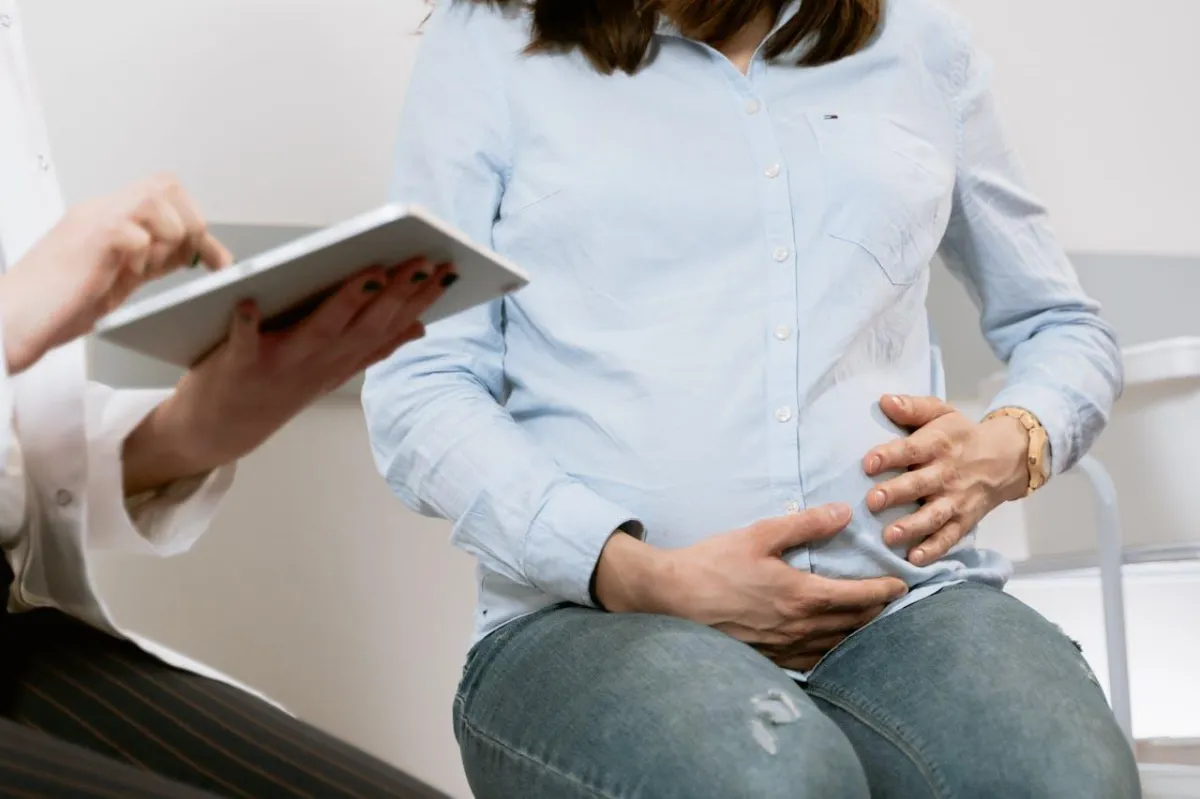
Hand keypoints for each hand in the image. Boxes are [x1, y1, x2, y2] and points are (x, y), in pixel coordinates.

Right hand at [0, 175, 230, 373]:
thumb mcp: (118, 277)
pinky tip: (125, 276)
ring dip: (168, 240)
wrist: (9, 321)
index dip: (197, 223)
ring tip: (146, 270)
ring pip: (157, 201)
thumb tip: (195, 254)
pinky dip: (144, 258)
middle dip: (190, 226)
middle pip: (167, 185)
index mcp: (108, 217)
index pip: (167, 195)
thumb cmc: (56, 305)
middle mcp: (101, 210)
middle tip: (182, 263)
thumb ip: (152, 259)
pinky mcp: (90, 240)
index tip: (215, 261)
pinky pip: (136, 233)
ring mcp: (93, 221)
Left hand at [122, 258, 453, 493]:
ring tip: (373, 273)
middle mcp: (318, 364)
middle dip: (398, 293)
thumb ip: (371, 348)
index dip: (421, 301)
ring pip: (321, 331)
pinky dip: (245, 325)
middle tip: (423, 261)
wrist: (216, 432)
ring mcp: (280, 365)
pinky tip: (248, 300)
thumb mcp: (331, 372)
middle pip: (365, 325)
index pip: (390, 327)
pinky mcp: (237, 366)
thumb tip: (419, 327)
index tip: (447, 272)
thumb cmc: (273, 390)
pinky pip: (242, 344)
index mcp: (341, 361)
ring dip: (347, 302)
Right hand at [594, 505, 908, 670]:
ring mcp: (783, 647)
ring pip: (835, 646)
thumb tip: (842, 513)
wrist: (672, 598)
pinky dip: (829, 651)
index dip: (884, 591)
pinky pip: (810, 660)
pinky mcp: (767, 657)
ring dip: (857, 634)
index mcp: (801, 595)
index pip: (858, 598)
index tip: (902, 584)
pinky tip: (830, 645)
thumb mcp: (759, 535)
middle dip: (877, 612)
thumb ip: (804, 525)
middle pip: (852, 624)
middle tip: (892, 601)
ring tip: (870, 623)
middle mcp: (798, 627)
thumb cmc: (713, 563)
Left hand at [863, 395, 1028, 565]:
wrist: (1005, 458)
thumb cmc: (959, 435)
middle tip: (872, 501)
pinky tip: (914, 559)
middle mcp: (946, 473)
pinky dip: (933, 549)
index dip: (890, 456)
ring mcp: (956, 500)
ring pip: (933, 515)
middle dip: (896, 494)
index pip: (911, 450)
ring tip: (889, 536)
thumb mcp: (941, 412)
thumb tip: (884, 401)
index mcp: (938, 444)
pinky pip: (949, 537)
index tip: (868, 463)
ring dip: (912, 526)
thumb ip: (913, 408)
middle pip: (919, 485)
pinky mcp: (964, 520)